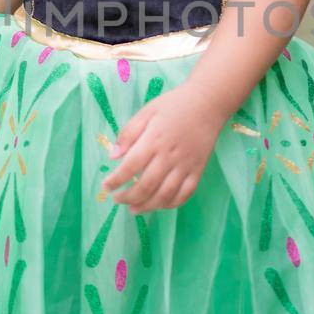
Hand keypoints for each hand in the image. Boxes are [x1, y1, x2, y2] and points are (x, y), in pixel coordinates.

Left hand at [100, 79, 228, 211]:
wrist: (208, 103)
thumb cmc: (174, 105)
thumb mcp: (147, 111)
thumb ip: (128, 134)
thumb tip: (113, 156)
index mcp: (154, 140)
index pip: (130, 166)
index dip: (116, 180)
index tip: (106, 187)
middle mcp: (170, 156)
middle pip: (147, 185)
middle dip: (128, 198)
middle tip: (117, 200)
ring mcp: (186, 165)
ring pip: (165, 195)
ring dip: (147, 206)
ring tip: (134, 209)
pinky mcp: (198, 170)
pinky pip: (185, 194)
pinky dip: (171, 204)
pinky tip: (159, 205)